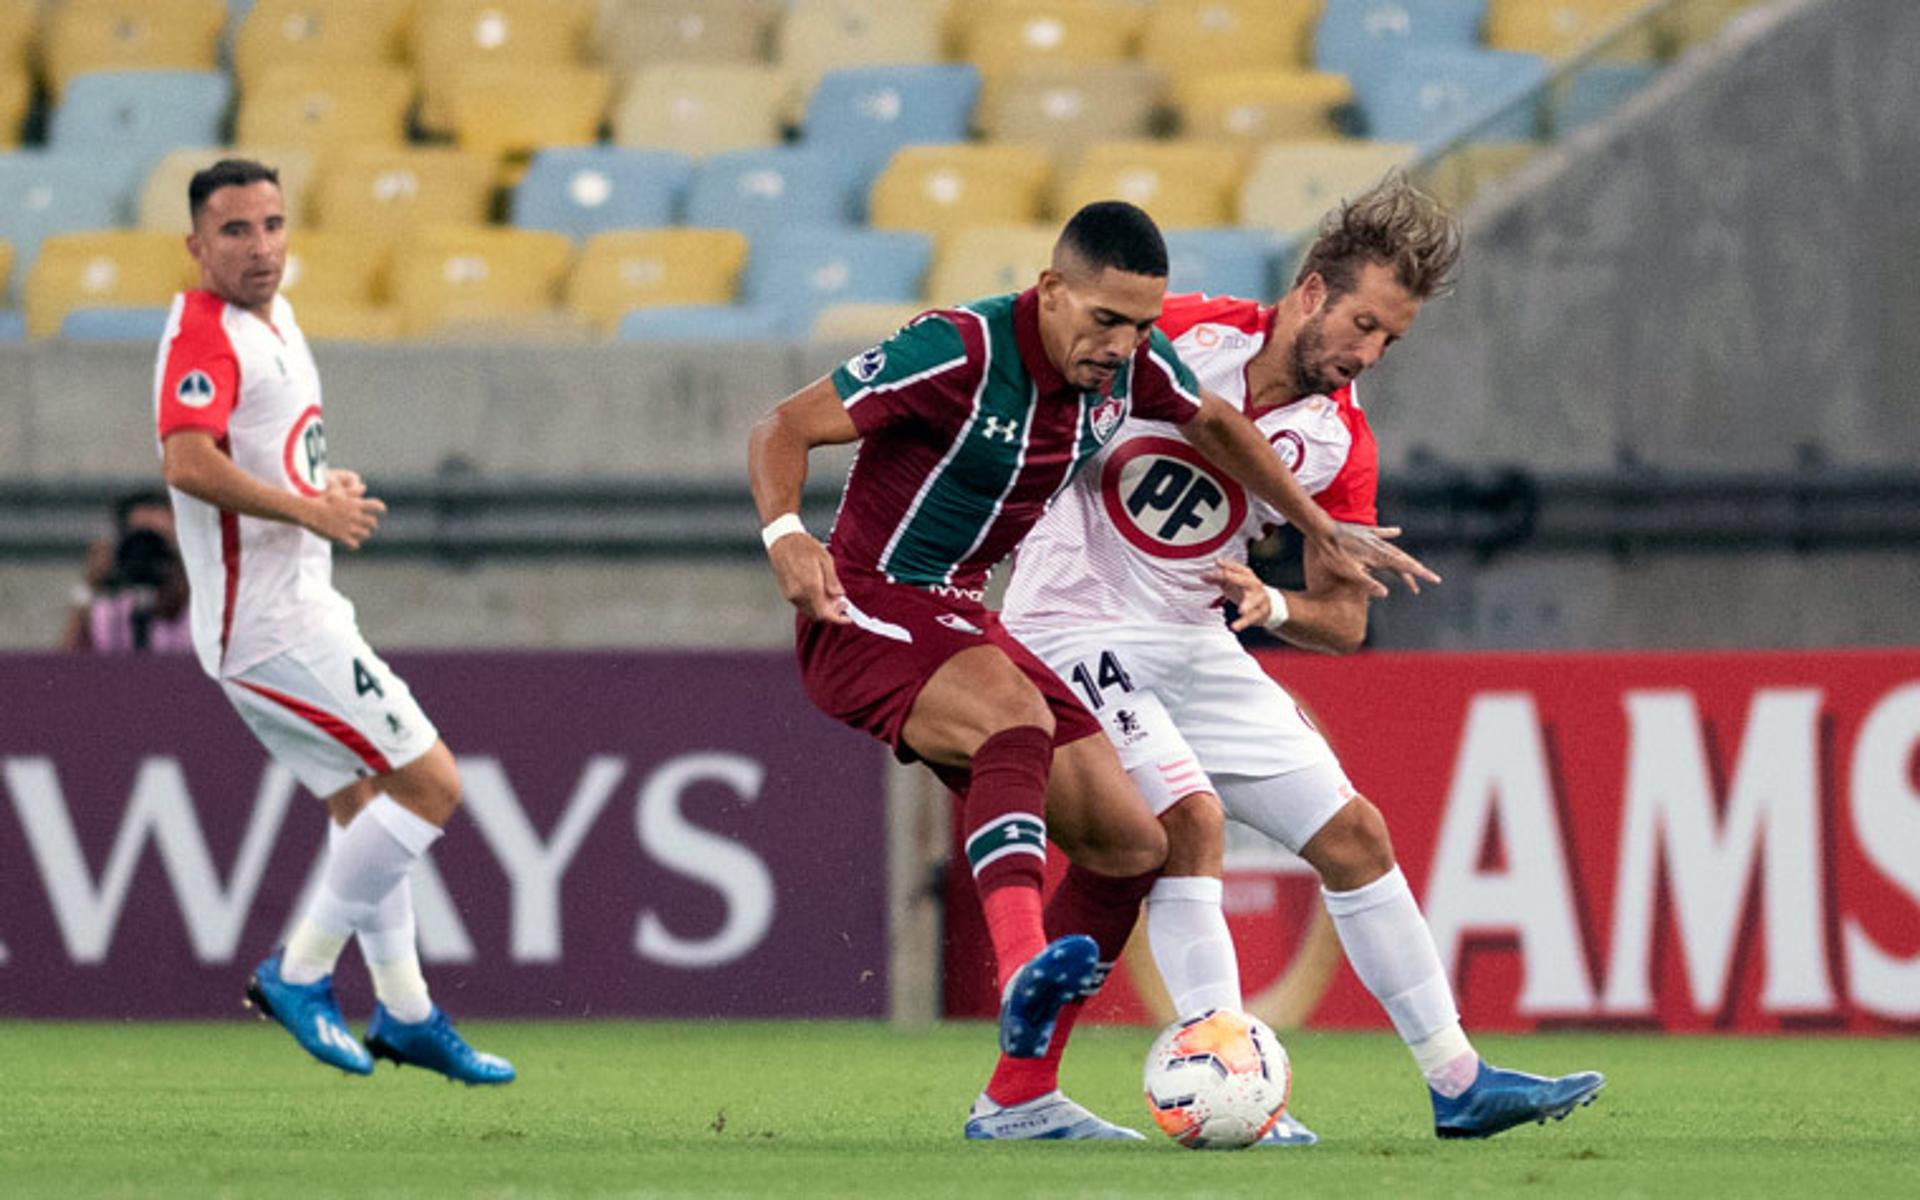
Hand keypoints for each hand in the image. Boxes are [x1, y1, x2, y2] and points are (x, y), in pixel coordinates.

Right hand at [303, 471, 385, 549]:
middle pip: (373, 522)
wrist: (309, 511)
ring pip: (366, 534)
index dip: (381, 508)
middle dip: (372, 524)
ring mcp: (349, 527)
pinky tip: (353, 543)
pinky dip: (355, 544)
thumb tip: (364, 487)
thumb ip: (353, 490)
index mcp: (356, 504)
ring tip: (363, 534)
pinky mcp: (342, 537)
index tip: (382, 510)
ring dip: (365, 534)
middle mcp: (355, 516)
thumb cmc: (322, 498)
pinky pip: (355, 544)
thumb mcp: (338, 491)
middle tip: (371, 525)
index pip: (376, 506)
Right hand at [767, 532, 848, 623]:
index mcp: (810, 587)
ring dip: (822, 609)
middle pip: (817, 615)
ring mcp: (790, 595)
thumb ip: (833, 581)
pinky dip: (813, 604)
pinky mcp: (786, 592)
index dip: (837, 619)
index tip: (847, 618)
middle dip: (831, 613)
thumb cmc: (804, 546)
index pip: (824, 613)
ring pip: (809, 611)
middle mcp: (798, 594)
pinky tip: (820, 593)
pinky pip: (802, 605)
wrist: (782, 540)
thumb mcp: (825, 559)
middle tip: (842, 603)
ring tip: (833, 597)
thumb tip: (840, 595)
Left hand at [1202, 559, 1274, 631]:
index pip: (1238, 568)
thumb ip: (1218, 579)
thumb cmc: (1245, 591)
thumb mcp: (1232, 583)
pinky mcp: (1260, 612)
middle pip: (1246, 580)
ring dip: (1248, 605)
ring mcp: (1259, 599)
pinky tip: (1235, 626)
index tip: (1217, 562)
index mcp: (1247, 575)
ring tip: (1241, 611)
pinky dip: (1243, 623)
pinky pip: (1251, 618)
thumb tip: (1202, 576)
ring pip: (1253, 601)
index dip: (1227, 565)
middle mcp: (1254, 585)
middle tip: (1224, 576)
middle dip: (1235, 578)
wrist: (1268, 605)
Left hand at [1307, 522, 1440, 595]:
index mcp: (1379, 557)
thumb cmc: (1334, 554)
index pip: (1405, 567)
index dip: (1420, 574)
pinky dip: (1390, 533)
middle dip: (1418, 570)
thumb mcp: (1349, 573)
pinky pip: (1382, 533)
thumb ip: (1367, 584)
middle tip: (1432, 578)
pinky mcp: (1365, 532)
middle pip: (1404, 559)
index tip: (1435, 579)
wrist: (1322, 531)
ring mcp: (1373, 538)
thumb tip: (1386, 593)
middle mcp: (1380, 547)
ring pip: (1395, 550)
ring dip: (1405, 559)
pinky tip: (1398, 531)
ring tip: (1414, 567)